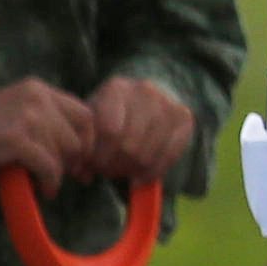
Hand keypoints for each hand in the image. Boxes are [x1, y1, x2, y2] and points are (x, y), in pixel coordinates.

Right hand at [0, 78, 94, 180]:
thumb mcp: (17, 111)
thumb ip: (46, 121)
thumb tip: (81, 152)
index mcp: (39, 89)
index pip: (85, 115)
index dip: (88, 142)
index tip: (81, 162)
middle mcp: (38, 98)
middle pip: (79, 137)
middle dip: (76, 162)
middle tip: (67, 178)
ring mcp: (28, 117)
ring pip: (65, 154)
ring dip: (59, 175)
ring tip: (46, 184)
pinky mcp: (17, 139)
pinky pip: (49, 167)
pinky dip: (49, 183)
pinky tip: (42, 190)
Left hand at [80, 74, 197, 183]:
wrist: (144, 97)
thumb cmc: (110, 114)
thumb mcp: (93, 119)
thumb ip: (84, 142)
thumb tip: (82, 173)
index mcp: (116, 88)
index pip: (110, 131)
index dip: (99, 156)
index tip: (93, 166)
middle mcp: (145, 91)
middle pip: (129, 145)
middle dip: (114, 166)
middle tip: (107, 171)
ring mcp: (168, 103)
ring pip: (147, 155)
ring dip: (131, 171)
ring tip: (122, 170)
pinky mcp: (184, 117)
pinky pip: (169, 157)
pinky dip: (152, 173)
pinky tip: (139, 177)